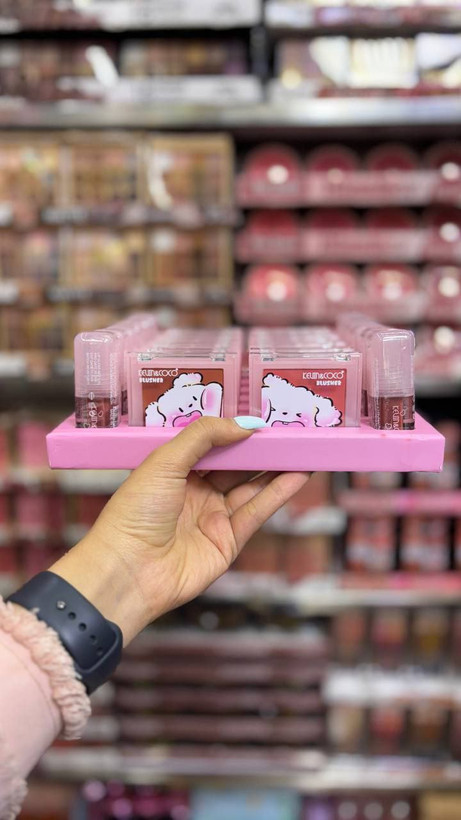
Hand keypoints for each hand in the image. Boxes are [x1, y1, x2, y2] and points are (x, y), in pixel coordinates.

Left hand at [51, 417, 309, 643]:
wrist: (129, 569)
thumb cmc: (135, 512)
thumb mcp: (165, 460)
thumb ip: (204, 436)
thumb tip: (244, 424)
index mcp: (173, 471)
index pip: (211, 446)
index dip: (235, 432)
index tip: (262, 418)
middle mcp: (194, 493)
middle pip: (236, 466)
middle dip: (261, 449)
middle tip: (291, 430)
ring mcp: (212, 518)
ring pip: (251, 487)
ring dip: (277, 469)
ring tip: (304, 448)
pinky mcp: (228, 542)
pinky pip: (257, 511)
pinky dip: (279, 493)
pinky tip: (298, 475)